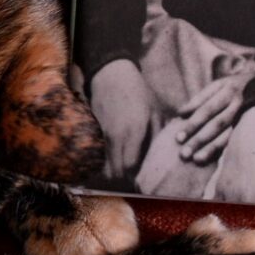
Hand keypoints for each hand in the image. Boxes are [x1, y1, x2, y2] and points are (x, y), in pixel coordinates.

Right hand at [89, 60, 154, 180]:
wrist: (111, 75)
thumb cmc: (138, 92)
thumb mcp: (155, 111)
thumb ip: (157, 136)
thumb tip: (159, 158)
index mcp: (135, 130)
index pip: (130, 166)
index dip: (136, 177)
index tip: (143, 179)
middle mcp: (116, 135)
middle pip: (116, 172)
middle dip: (125, 179)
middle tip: (135, 178)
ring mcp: (103, 134)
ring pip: (105, 166)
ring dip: (115, 172)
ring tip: (127, 169)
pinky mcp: (95, 131)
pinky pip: (100, 155)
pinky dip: (107, 162)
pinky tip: (117, 157)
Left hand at [176, 71, 251, 165]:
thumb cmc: (234, 86)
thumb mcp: (218, 85)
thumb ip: (199, 98)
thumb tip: (180, 114)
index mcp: (228, 91)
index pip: (207, 110)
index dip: (192, 124)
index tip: (178, 138)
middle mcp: (239, 104)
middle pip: (216, 124)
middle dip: (199, 139)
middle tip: (183, 153)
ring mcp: (247, 116)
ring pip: (228, 135)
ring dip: (211, 148)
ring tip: (196, 159)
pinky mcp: (251, 126)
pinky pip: (236, 140)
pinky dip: (224, 149)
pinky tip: (213, 159)